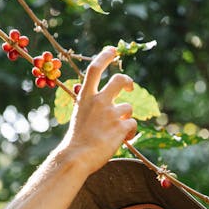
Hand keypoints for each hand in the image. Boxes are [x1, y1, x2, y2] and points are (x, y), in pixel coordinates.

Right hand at [61, 46, 137, 174]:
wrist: (77, 157)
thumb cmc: (77, 141)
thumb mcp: (80, 116)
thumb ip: (92, 106)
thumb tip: (108, 104)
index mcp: (85, 97)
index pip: (95, 69)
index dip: (105, 56)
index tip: (112, 51)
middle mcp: (99, 101)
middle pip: (119, 80)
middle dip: (128, 81)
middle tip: (130, 88)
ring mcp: (110, 113)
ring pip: (128, 107)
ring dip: (125, 117)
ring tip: (116, 132)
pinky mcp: (120, 126)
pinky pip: (132, 124)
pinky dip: (130, 131)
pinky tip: (124, 139)